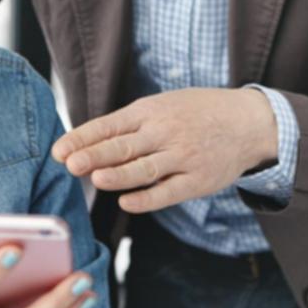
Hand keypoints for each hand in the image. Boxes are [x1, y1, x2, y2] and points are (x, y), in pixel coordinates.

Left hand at [50, 88, 277, 212]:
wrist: (248, 121)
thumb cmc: (197, 113)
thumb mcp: (164, 105)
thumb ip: (131, 124)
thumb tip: (89, 144)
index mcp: (150, 111)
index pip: (109, 125)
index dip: (82, 138)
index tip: (59, 151)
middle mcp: (165, 132)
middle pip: (123, 146)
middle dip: (95, 155)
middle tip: (70, 164)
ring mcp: (183, 156)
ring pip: (144, 169)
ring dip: (118, 175)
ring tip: (96, 179)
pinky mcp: (198, 180)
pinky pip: (169, 191)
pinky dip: (147, 198)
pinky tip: (127, 201)